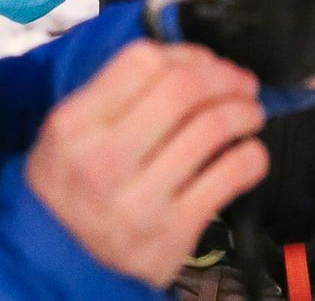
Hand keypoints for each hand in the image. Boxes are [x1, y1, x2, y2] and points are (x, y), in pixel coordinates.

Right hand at [26, 41, 268, 285]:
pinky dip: (252, 155)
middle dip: (224, 78)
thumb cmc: (73, 184)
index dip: (185, 54)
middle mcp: (104, 161)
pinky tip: (247, 152)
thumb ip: (119, 90)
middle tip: (240, 84)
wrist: (62, 260)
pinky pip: (231, 176)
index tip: (203, 63)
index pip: (142, 61)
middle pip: (184, 88)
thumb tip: (192, 59)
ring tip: (248, 113)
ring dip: (244, 111)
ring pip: (213, 127)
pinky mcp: (173, 232)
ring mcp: (140, 201)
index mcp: (75, 125)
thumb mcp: (71, 130)